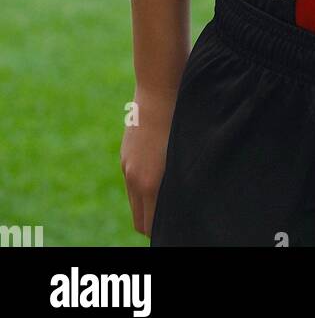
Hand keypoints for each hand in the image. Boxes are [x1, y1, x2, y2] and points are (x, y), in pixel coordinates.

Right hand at [120, 87, 176, 237]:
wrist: (159, 86)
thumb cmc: (183, 116)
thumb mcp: (186, 153)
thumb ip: (182, 182)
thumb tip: (185, 202)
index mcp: (151, 183)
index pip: (151, 227)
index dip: (165, 231)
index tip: (179, 228)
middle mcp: (134, 178)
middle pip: (140, 221)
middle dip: (154, 226)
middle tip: (175, 221)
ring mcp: (127, 166)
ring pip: (136, 202)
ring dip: (149, 206)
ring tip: (169, 200)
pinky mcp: (125, 155)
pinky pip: (132, 183)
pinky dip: (143, 188)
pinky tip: (161, 176)